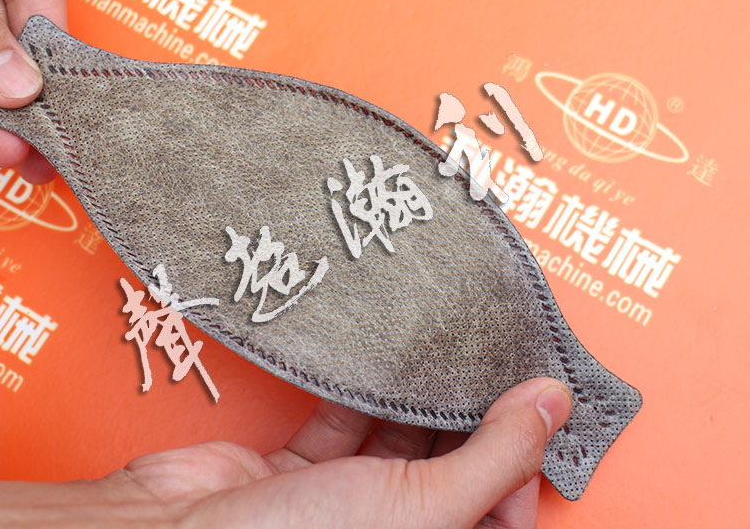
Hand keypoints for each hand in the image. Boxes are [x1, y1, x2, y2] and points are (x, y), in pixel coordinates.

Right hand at [0, 377, 571, 528]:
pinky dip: (363, 392)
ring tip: (448, 345)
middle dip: (473, 413)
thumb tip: (556, 402)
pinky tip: (383, 358)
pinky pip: (344, 422)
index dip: (526, 458)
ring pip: (399, 438)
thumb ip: (495, 456)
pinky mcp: (300, 468)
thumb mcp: (423, 505)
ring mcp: (344, 500)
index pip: (505, 510)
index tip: (538, 398)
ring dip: (420, 396)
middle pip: (453, 468)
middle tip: (495, 354)